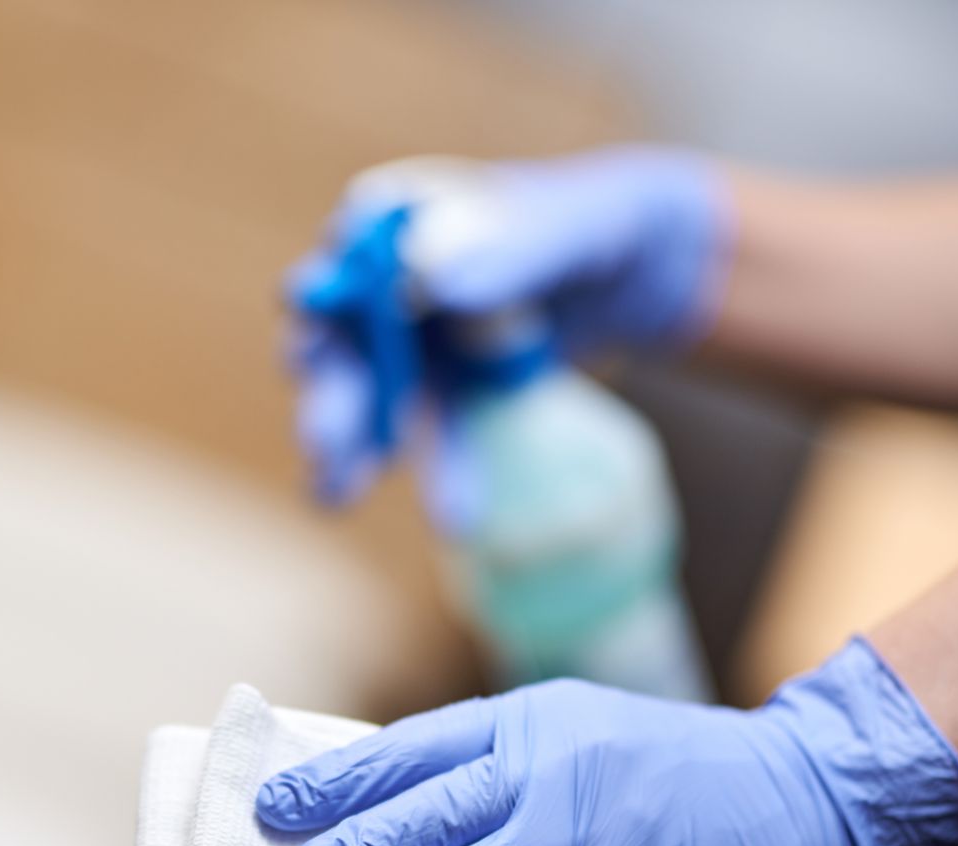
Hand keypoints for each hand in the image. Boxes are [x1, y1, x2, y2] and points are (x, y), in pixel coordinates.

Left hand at [255, 638, 957, 845]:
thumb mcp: (579, 729)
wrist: (803, 785)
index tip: (273, 811)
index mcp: (527, 723)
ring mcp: (587, 835)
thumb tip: (403, 805)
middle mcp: (546, 770)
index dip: (335, 785)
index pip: (407, 753)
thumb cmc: (679, 767)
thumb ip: (502, 761)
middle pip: (418, 817)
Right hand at [288, 147, 728, 506]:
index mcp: (407, 215)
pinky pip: (430, 433)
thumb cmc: (608, 223)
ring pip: (370, 397)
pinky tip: (448, 517)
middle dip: (330, 390)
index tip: (311, 341)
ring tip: (335, 499)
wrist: (646, 273)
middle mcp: (389, 278)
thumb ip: (513, 242)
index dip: (322, 295)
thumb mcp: (578, 225)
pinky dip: (434, 470)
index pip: (350, 251)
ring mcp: (411, 341)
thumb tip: (432, 275)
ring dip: (353, 448)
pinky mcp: (442, 391)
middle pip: (341, 335)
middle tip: (324, 443)